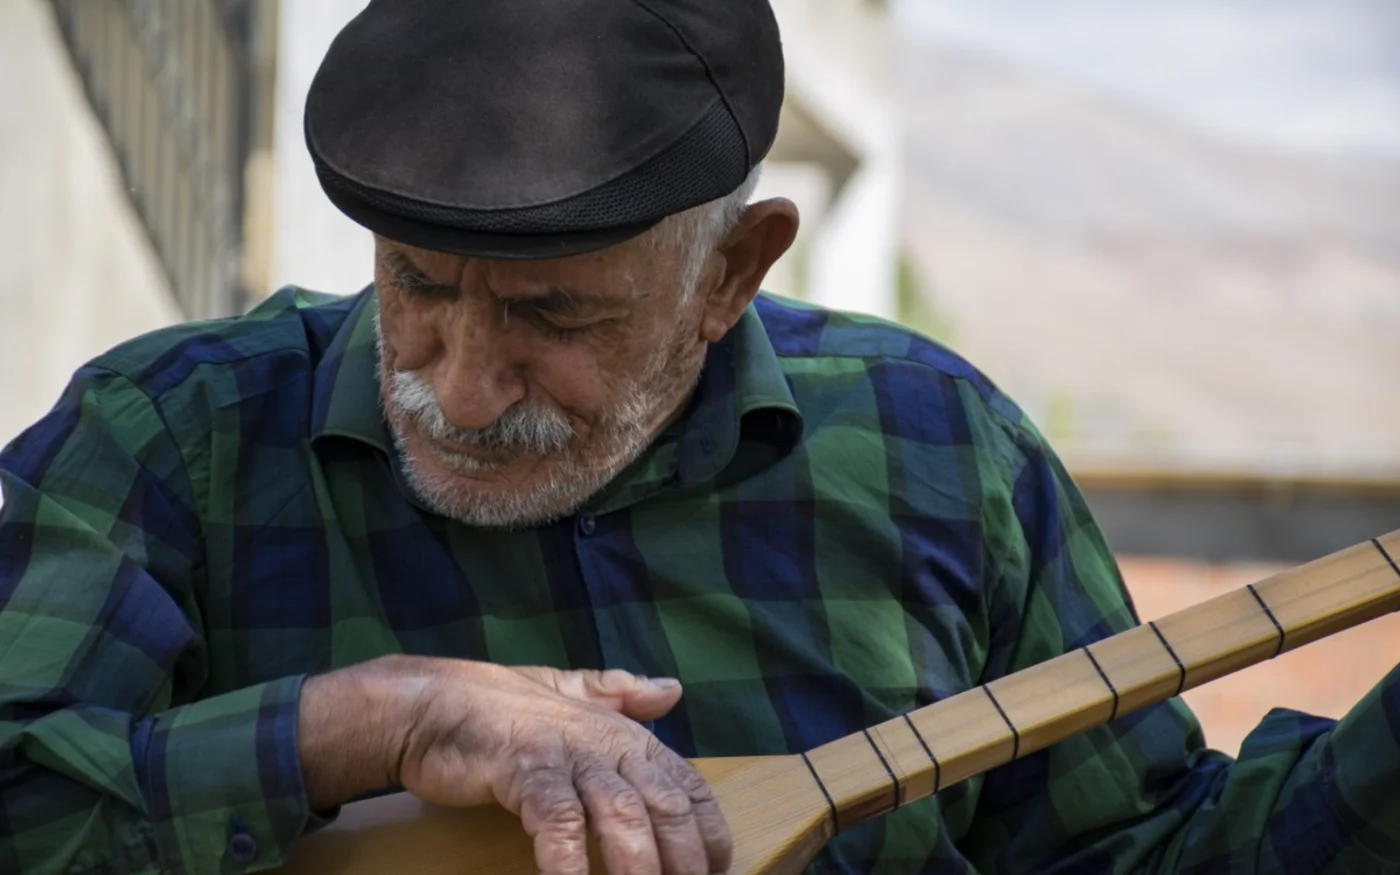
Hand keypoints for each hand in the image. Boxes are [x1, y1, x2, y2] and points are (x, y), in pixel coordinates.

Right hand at [298, 655, 731, 874]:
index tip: (716, 874)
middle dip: (683, 860)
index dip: (708, 835)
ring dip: (638, 865)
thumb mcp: (567, 694)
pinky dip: (568, 859)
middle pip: (665, 807)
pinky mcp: (523, 769)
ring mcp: (566, 754)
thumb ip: (619, 695)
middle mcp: (605, 741)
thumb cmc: (498, 708)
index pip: (687, 787)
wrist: (429, 701)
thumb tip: (672, 689)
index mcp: (624, 733)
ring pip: (621, 814)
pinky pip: (556, 820)